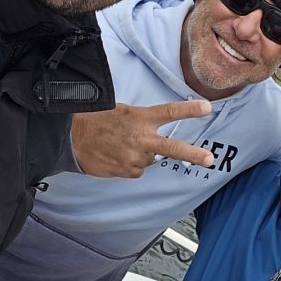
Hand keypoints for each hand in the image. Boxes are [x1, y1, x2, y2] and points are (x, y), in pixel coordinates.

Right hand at [71, 100, 213, 176]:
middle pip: (172, 148)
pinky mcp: (126, 172)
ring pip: (150, 159)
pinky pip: (137, 169)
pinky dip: (131, 163)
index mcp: (140, 118)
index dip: (190, 110)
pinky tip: (118, 155)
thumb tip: (155, 129)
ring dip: (143, 153)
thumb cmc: (97, 120)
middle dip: (193, 154)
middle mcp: (140, 139)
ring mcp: (134, 158)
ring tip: (123, 145)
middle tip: (210, 159)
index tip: (207, 108)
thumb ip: (143, 119)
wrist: (71, 139)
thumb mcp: (123, 110)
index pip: (170, 112)